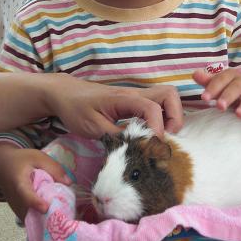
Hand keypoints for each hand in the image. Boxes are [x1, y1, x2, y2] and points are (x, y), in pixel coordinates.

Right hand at [0, 144, 71, 221]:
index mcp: (19, 182)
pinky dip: (42, 218)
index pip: (25, 194)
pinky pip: (31, 219)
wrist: (2, 166)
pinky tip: (53, 213)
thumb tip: (68, 183)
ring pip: (31, 219)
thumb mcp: (38, 157)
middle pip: (30, 212)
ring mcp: (16, 208)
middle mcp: (15, 199)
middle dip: (46, 216)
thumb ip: (53, 168)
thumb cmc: (21, 161)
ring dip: (45, 218)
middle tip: (62, 215)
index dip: (35, 202)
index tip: (46, 208)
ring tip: (60, 214)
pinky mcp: (19, 212)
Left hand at [44, 74, 182, 137]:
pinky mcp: (134, 103)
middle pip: (169, 94)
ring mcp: (136, 97)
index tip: (153, 146)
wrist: (65, 94)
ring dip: (171, 117)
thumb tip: (138, 146)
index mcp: (124, 98)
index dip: (158, 127)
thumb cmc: (76, 109)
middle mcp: (135, 94)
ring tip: (161, 138)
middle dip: (175, 117)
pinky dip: (162, 119)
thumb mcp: (93, 127)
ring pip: (166, 99)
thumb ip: (117, 136)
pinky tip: (151, 135)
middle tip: (165, 138)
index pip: (152, 108)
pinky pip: (157, 106)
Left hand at [193, 68, 240, 128]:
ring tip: (239, 115)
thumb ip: (207, 81)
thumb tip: (195, 74)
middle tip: (220, 106)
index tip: (204, 98)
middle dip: (228, 96)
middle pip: (236, 87)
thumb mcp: (218, 84)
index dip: (212, 88)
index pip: (221, 79)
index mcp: (230, 75)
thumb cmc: (229, 88)